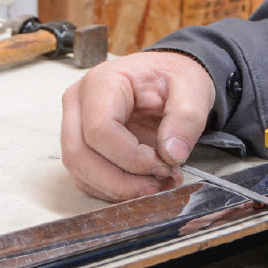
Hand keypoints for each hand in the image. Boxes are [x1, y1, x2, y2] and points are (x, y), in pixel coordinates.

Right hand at [61, 51, 214, 200]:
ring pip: (81, 172)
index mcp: (102, 82)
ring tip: (158, 185)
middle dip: (121, 182)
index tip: (164, 165)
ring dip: (119, 189)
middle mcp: (79, 104)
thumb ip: (187, 118)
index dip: (131, 157)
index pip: (100, 129)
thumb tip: (173, 155)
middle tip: (158, 184)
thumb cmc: (172, 77)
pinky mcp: (83, 147)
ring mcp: (76, 126)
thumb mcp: (192, 87)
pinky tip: (146, 184)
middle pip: (79, 155)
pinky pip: (89, 179)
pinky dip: (117, 190)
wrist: (168, 78)